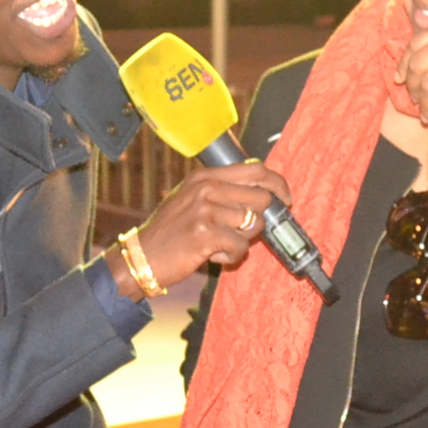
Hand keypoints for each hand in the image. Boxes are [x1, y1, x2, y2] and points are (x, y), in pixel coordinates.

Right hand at [125, 160, 294, 290]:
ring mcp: (206, 210)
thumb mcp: (192, 199)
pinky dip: (232, 257)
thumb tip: (263, 195)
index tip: (285, 199)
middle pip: (261, 197)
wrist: (142, 256)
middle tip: (244, 233)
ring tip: (222, 244)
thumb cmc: (171, 232)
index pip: (256, 169)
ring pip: (255, 224)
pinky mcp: (206, 234)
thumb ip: (223, 192)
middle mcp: (207, 188)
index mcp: (206, 176)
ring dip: (243, 241)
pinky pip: (241, 247)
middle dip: (260, 220)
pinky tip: (213, 256)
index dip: (278, 184)